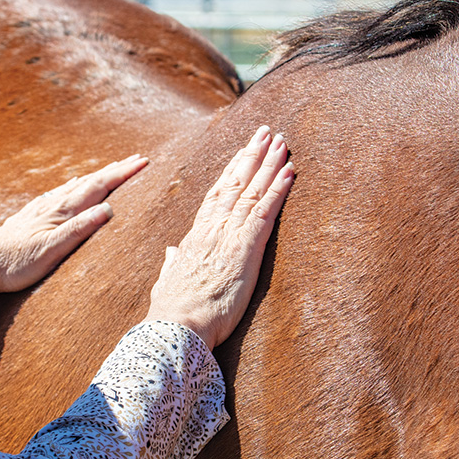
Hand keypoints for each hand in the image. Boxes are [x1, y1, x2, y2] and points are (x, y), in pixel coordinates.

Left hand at [0, 155, 148, 302]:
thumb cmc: (16, 263)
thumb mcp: (50, 250)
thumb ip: (78, 229)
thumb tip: (108, 208)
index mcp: (62, 211)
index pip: (99, 187)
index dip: (122, 174)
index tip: (144, 162)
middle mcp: (53, 204)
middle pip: (90, 181)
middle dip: (115, 169)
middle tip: (137, 159)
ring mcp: (41, 207)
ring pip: (75, 185)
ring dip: (97, 175)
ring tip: (112, 168)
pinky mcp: (31, 214)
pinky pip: (60, 193)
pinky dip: (74, 185)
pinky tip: (71, 185)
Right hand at [144, 126, 293, 348]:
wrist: (176, 325)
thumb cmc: (173, 311)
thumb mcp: (168, 282)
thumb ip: (171, 264)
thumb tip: (170, 253)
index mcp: (195, 237)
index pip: (215, 196)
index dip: (231, 172)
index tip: (241, 154)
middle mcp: (211, 229)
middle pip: (235, 183)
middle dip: (251, 155)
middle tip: (265, 132)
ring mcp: (228, 235)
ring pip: (251, 190)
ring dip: (268, 163)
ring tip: (281, 141)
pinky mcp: (245, 248)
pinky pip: (265, 211)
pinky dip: (278, 189)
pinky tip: (290, 172)